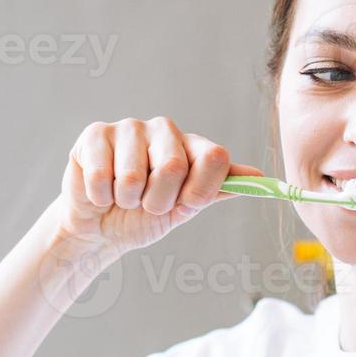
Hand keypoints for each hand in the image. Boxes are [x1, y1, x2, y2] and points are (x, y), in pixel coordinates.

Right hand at [54, 116, 263, 255]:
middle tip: (147, 203)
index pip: (216, 157)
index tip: (185, 205)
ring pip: (134, 176)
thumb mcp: (185, 207)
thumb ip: (218, 189)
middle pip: (174, 166)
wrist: (100, 229)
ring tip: (122, 197)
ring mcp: (129, 128)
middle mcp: (164, 130)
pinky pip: (102, 177)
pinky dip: (100, 196)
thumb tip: (259, 176)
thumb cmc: (144, 215)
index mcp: (192, 146)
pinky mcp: (95, 135)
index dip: (201, 190)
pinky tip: (100, 191)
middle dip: (158, 201)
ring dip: (126, 201)